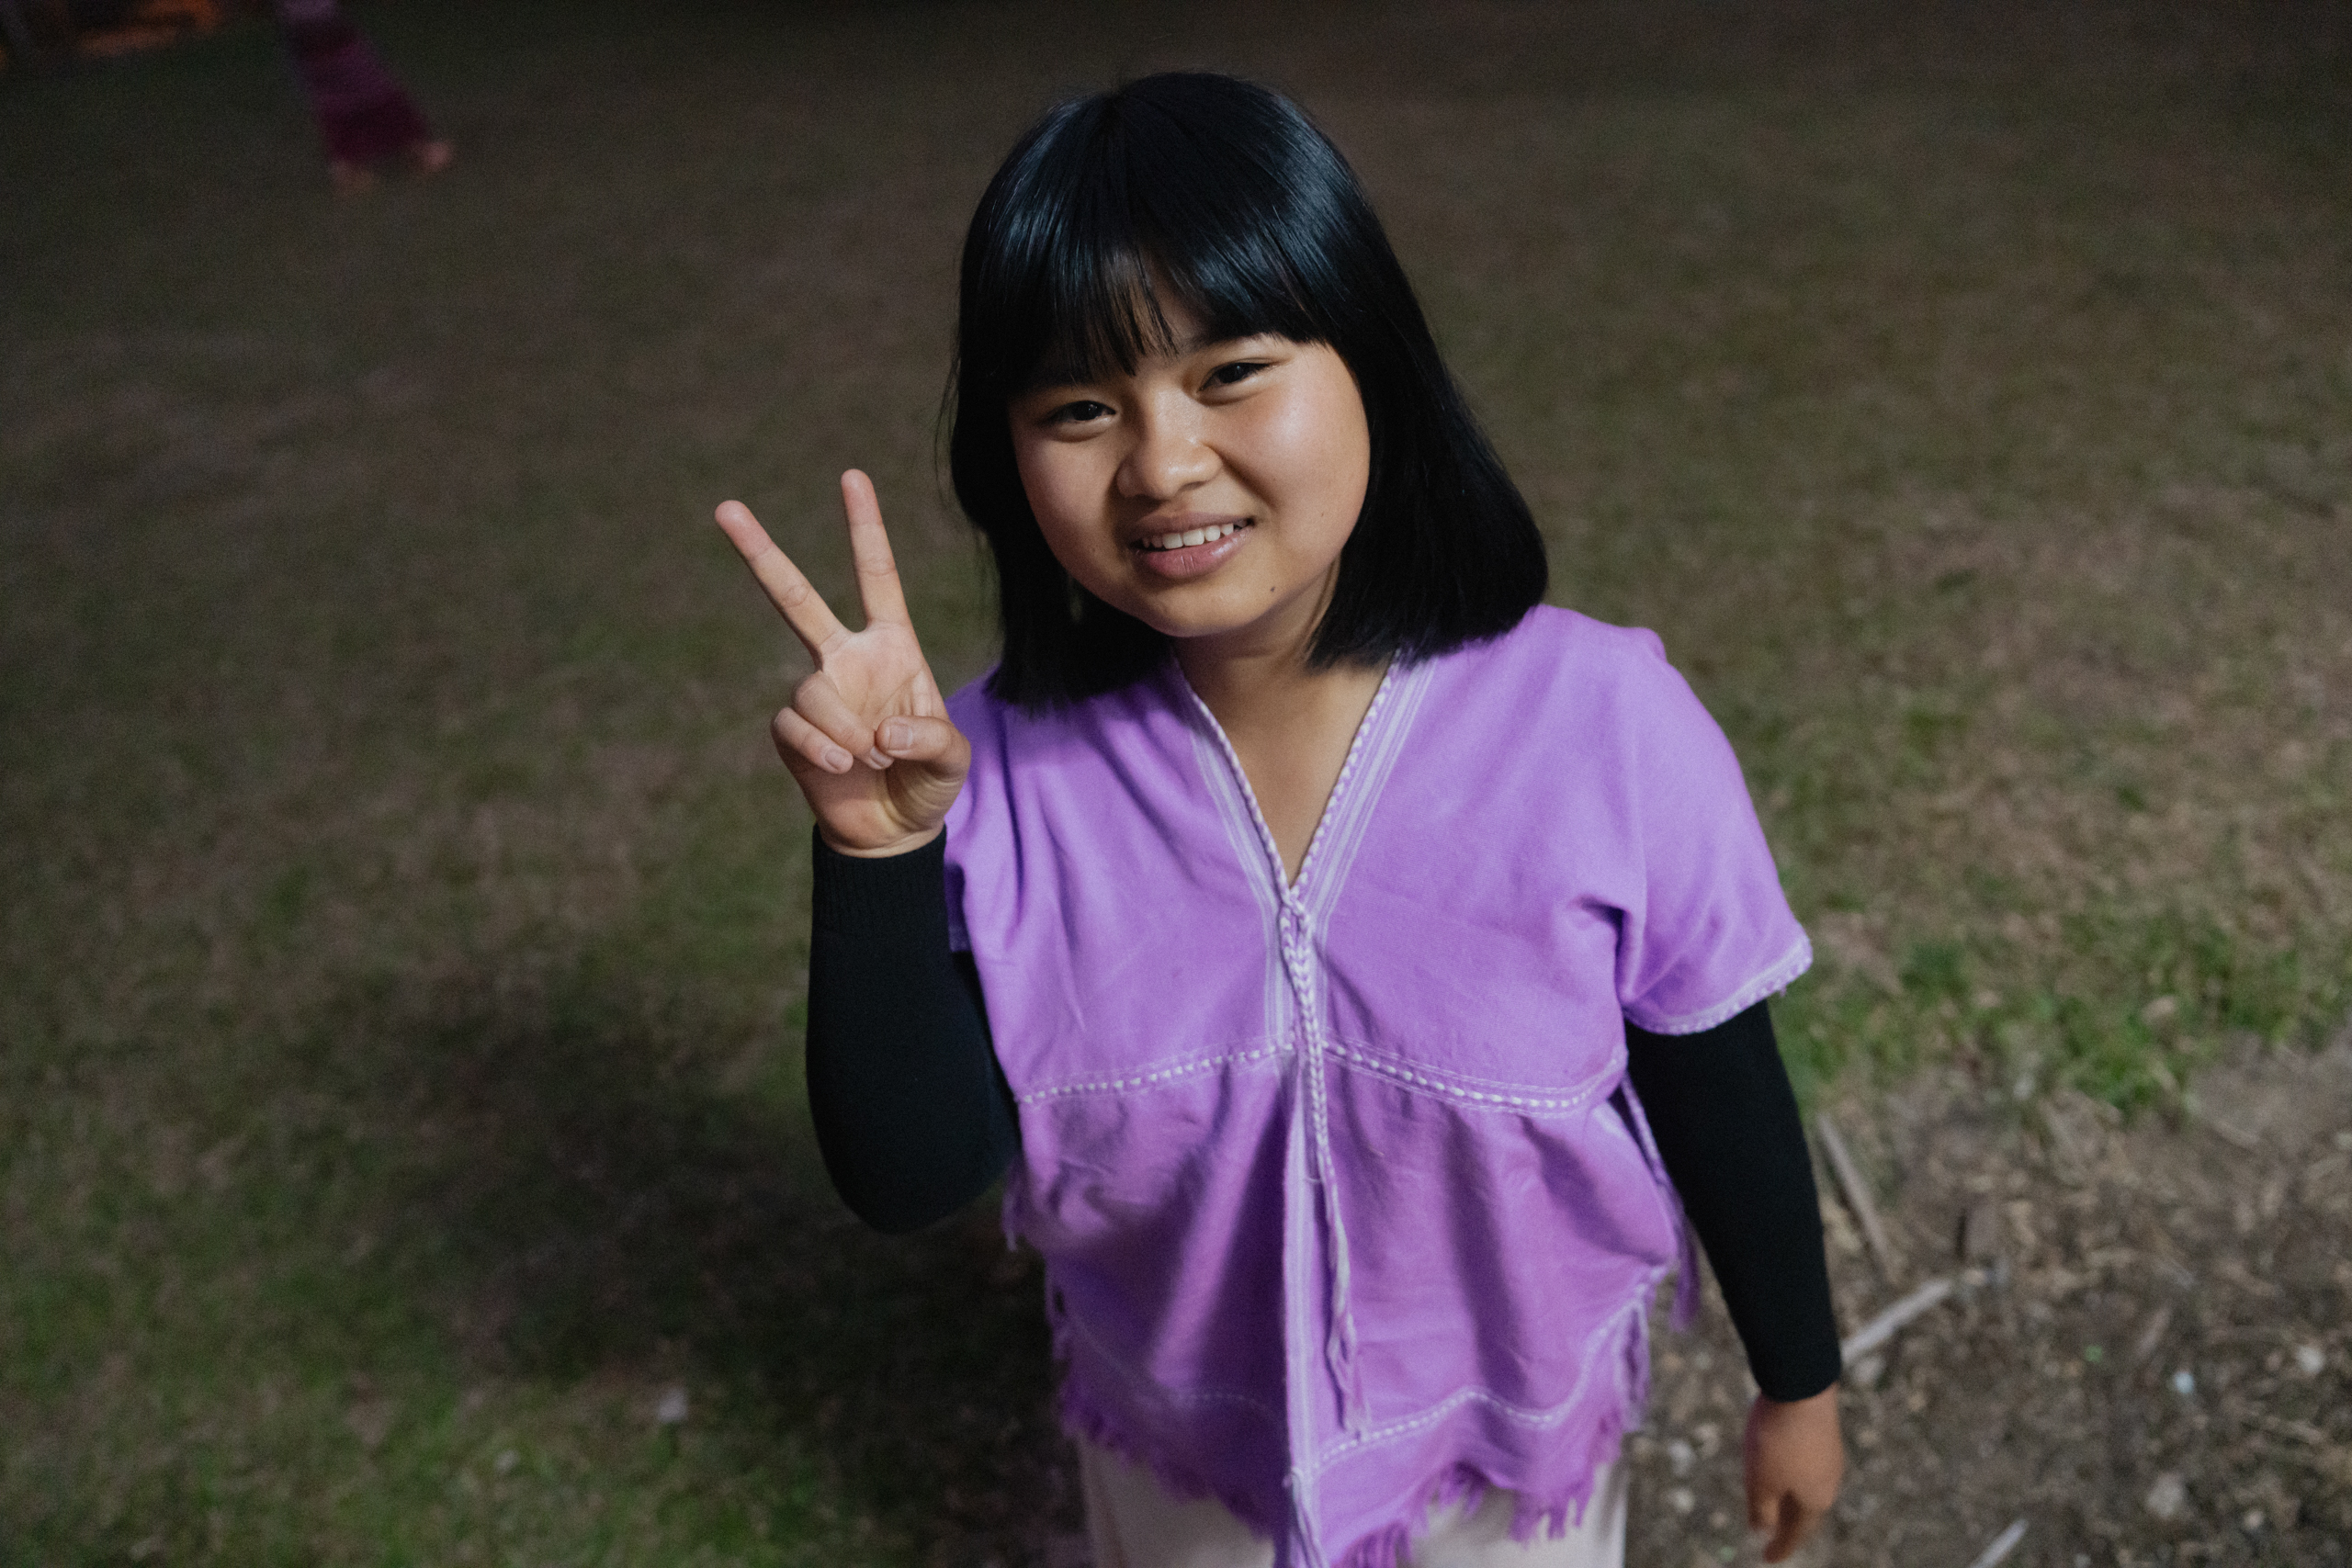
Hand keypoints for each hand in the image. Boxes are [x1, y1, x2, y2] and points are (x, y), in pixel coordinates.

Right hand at [715, 472, 969, 855]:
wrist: (892, 831)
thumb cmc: (929, 783)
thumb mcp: (953, 759)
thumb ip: (930, 738)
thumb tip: (880, 729)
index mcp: (892, 646)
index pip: (876, 576)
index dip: (865, 529)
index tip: (851, 477)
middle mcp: (846, 659)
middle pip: (797, 599)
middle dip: (761, 554)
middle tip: (725, 508)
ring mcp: (817, 693)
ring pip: (811, 690)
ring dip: (845, 729)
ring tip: (873, 757)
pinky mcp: (792, 732)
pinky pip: (796, 726)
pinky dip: (821, 747)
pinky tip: (843, 766)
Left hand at [1744, 1385, 1842, 1562]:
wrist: (1802, 1384)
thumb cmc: (1778, 1440)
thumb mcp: (1761, 1482)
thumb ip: (1761, 1510)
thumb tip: (1762, 1529)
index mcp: (1815, 1501)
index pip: (1796, 1534)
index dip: (1780, 1548)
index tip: (1767, 1559)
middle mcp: (1828, 1482)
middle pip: (1805, 1511)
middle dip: (1786, 1524)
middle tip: (1771, 1536)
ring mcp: (1830, 1457)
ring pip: (1806, 1486)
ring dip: (1789, 1499)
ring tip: (1773, 1504)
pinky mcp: (1824, 1433)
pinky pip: (1807, 1465)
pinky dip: (1792, 1475)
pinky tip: (1781, 1467)